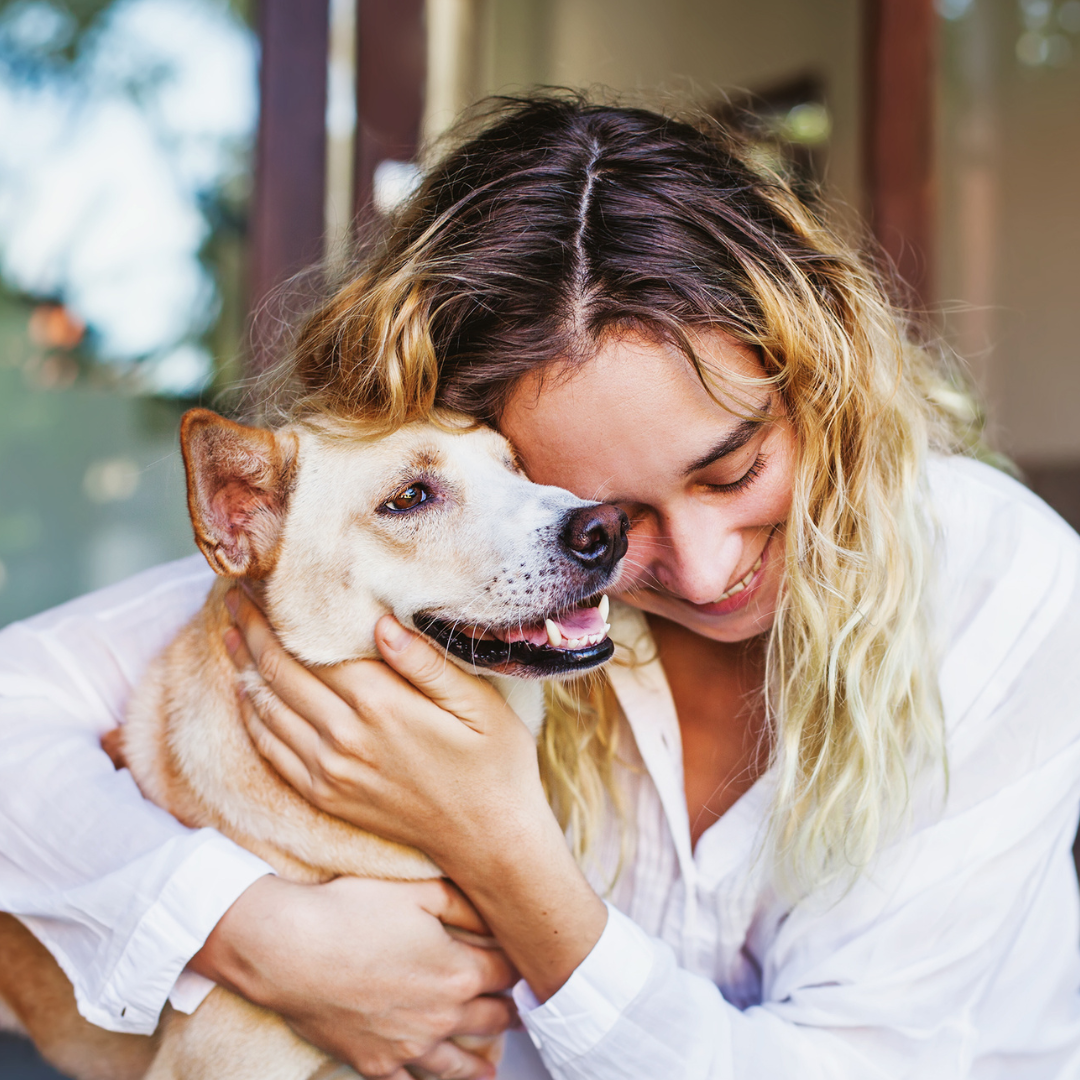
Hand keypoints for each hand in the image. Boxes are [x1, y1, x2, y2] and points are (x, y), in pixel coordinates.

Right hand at [191, 874, 514, 1079]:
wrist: (291, 951)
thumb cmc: (353, 912)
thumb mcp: (419, 892)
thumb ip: (466, 906)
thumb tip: (499, 918)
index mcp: (459, 972)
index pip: (508, 975)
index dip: (520, 969)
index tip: (527, 968)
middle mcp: (442, 1017)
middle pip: (491, 1019)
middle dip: (508, 1013)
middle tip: (518, 1012)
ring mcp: (409, 1047)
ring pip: (458, 1064)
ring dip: (479, 1063)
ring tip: (490, 1066)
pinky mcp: (375, 1064)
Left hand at [225, 588, 610, 1002]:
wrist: (489, 840)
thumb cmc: (494, 764)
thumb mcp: (480, 705)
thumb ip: (427, 663)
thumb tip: (381, 622)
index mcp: (382, 705)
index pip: (311, 649)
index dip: (279, 615)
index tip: (261, 583)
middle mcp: (345, 737)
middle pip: (279, 673)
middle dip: (252, 631)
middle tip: (234, 597)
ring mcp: (329, 771)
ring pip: (267, 709)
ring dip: (244, 668)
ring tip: (231, 633)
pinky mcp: (325, 796)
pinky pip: (272, 751)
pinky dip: (252, 717)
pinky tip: (247, 694)